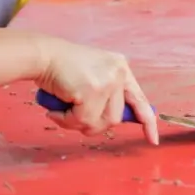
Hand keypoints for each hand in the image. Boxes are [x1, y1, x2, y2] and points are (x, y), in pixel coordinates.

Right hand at [35, 38, 158, 144]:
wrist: (42, 55)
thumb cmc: (61, 67)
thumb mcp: (93, 76)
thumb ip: (106, 95)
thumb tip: (113, 121)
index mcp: (121, 68)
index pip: (140, 99)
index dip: (147, 122)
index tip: (152, 139)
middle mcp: (118, 72)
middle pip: (116, 118)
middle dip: (94, 125)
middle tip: (72, 118)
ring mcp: (107, 81)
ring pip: (100, 122)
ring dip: (78, 123)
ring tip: (61, 112)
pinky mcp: (92, 90)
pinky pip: (82, 120)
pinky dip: (66, 120)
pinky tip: (55, 110)